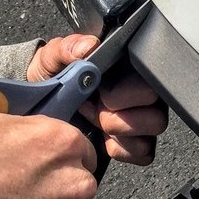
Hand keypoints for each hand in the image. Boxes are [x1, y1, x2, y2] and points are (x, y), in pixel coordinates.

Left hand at [27, 34, 168, 165]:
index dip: (125, 91)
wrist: (42, 105)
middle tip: (96, 109)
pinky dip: (120, 149)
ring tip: (97, 123)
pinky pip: (143, 152)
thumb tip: (89, 46)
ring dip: (119, 131)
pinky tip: (102, 139)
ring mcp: (143, 122)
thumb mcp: (53, 58)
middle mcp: (143, 96)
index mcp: (131, 71)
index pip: (151, 79)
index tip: (101, 92)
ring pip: (152, 131)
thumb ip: (67, 47)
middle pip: (156, 113)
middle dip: (119, 115)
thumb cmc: (54, 79)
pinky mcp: (137, 145)